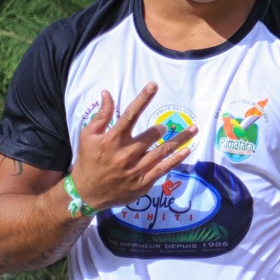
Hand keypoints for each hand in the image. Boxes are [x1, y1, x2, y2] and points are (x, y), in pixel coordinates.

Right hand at [70, 85, 195, 210]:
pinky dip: (176, 159)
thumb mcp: (88, 136)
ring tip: (194, 129)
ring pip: (162, 151)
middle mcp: (126, 153)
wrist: (86, 193)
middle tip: (167, 126)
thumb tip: (107, 93)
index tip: (153, 85)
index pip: (129, 115)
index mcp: (112, 139)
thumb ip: (101, 115)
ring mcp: (136, 168)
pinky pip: (163, 168)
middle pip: (151, 135)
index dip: (142, 99)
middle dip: (162, 128)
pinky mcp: (143, 182)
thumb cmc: (88, 160)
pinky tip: (187, 151)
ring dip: (180, 140)